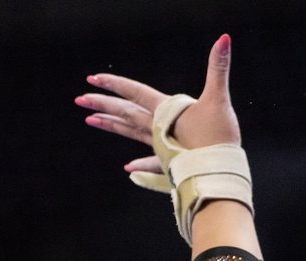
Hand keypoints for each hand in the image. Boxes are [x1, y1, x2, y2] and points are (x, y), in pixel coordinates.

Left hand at [75, 34, 240, 179]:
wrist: (219, 175)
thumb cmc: (218, 140)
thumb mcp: (219, 99)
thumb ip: (219, 69)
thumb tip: (224, 39)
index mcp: (165, 112)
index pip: (135, 93)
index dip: (115, 84)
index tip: (93, 80)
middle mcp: (158, 129)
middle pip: (125, 113)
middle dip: (103, 104)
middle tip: (80, 99)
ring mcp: (161, 147)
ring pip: (131, 133)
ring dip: (112, 126)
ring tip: (91, 121)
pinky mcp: (170, 163)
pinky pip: (150, 162)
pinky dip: (141, 164)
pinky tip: (128, 167)